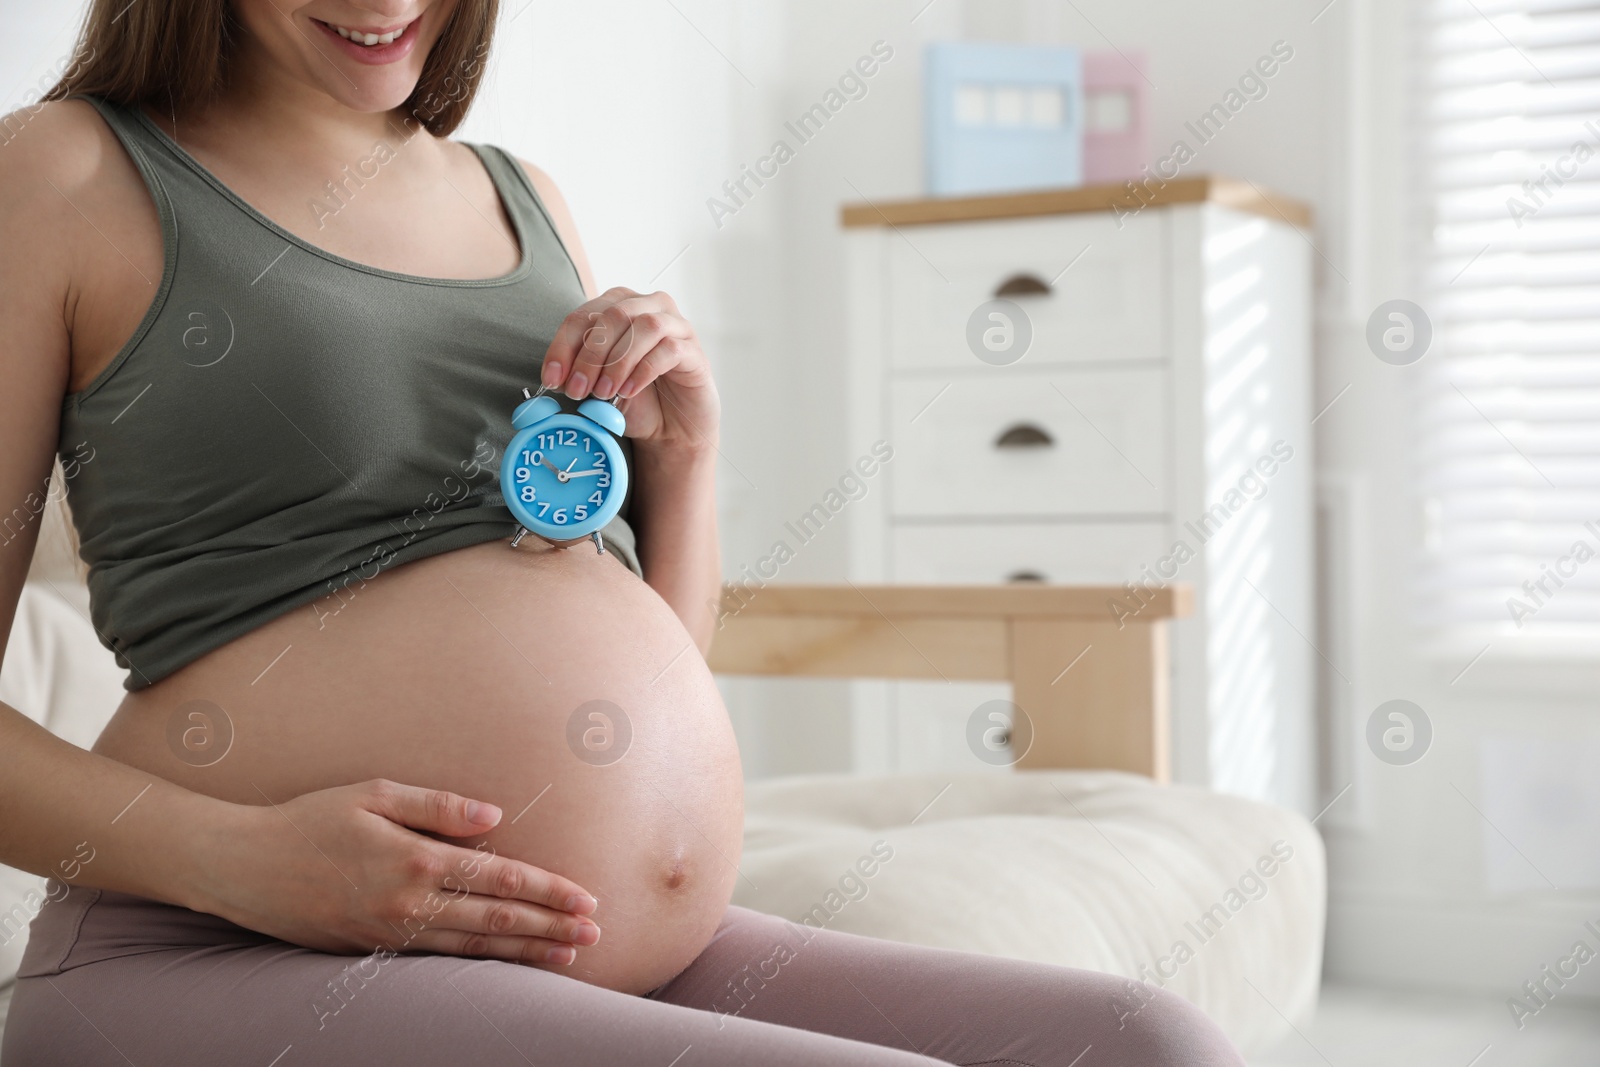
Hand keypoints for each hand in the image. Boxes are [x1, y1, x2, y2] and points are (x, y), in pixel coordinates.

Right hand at [198, 779, 601, 964]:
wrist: (242, 867)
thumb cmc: (309, 819)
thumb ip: (436, 805)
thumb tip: (494, 816)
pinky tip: (507, 962)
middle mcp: (407, 903)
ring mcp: (390, 933)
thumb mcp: (371, 793)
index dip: (547, 890)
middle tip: (595, 933)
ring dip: (525, 951)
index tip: (585, 898)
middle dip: (550, 926)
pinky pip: (440, 959)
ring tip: (567, 954)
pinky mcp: (374, 950)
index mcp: (414, 858)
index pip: (498, 877)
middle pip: (495, 919)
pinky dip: (481, 964)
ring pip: (473, 947)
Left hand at [541, 287, 719, 454]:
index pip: (584, 315)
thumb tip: (555, 376)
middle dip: (589, 355)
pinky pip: (669, 349)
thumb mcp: (598, 386)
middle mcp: (649, 306)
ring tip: (604, 393)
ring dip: (617, 361)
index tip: (552, 378)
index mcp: (619, 306)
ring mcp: (677, 326)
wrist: (672, 430)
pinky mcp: (695, 351)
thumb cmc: (636, 401)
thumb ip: (579, 374)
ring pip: (644, 326)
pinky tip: (629, 391)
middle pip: (613, 315)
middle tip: (577, 389)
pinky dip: (643, 370)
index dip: (563, 346)